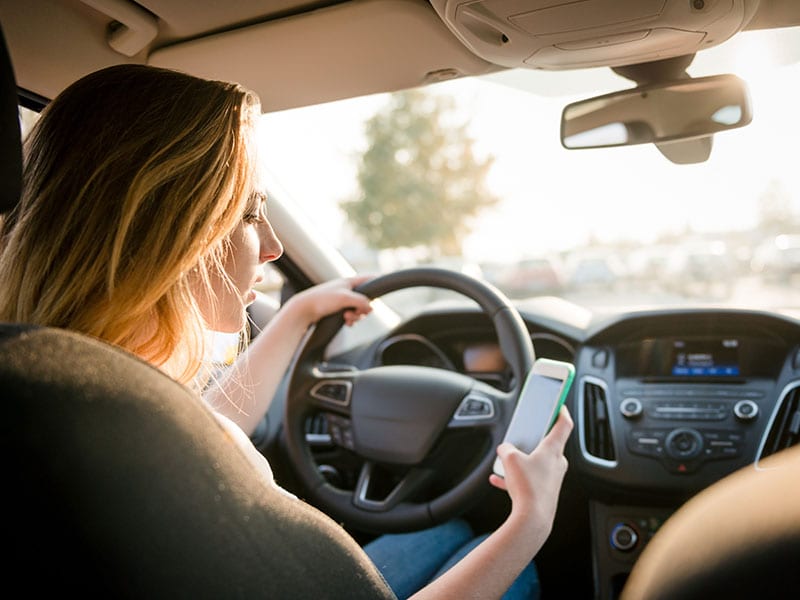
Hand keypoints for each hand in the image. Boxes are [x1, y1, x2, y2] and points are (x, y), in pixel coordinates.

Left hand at [290, 276, 373, 326]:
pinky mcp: (337, 309)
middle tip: (356, 313)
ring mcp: (342, 300)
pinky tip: (346, 322)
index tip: (384, 286)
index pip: (369, 279)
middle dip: (363, 309)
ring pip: (359, 309)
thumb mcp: (345, 298)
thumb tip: (371, 308)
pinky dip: (351, 320)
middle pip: (366, 299)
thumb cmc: (322, 300)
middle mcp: (347, 290)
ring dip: (356, 316)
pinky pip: (351, 315)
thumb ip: (361, 301)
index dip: (377, 281)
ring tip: (347, 318)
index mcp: (349, 282)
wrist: (304, 309)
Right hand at [489, 406, 572, 532]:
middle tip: (525, 433)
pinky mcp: (544, 493)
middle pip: (549, 444)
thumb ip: (506, 449)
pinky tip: (499, 480)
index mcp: (553, 449)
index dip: (561, 411)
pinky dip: (515, 478)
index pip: (564, 424)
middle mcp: (556, 463)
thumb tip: (505, 450)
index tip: (559, 404)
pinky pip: (529, 480)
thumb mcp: (510, 459)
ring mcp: (551, 479)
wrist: (532, 520)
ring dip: (522, 460)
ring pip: (537, 463)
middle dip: (535, 438)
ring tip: (506, 460)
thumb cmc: (528, 488)